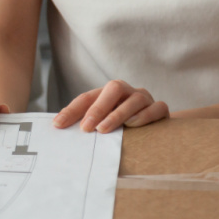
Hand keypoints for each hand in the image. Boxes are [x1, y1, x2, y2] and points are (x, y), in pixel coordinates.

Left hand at [53, 80, 168, 132]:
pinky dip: (144, 116)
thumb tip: (59, 130)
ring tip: (104, 129)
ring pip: (135, 99)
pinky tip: (132, 125)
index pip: (86, 98)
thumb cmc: (121, 127)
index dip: (71, 111)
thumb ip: (85, 124)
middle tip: (86, 128)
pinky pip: (156, 108)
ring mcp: (145, 98)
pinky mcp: (161, 109)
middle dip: (98, 108)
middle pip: (113, 88)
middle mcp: (126, 91)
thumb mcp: (102, 124)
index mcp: (107, 93)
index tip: (57, 125)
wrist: (154, 129)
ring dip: (118, 114)